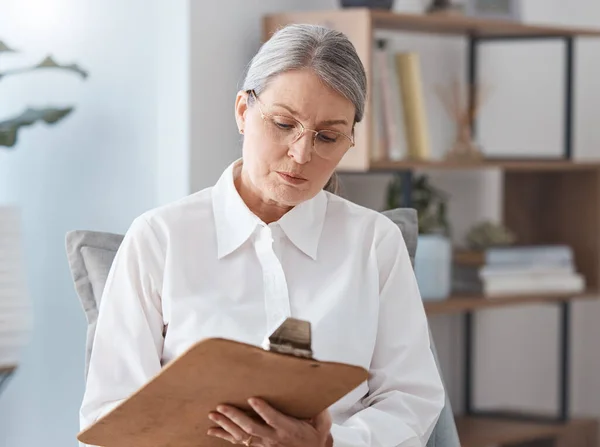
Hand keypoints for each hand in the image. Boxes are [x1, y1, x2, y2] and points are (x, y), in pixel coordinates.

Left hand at [207, 397, 332, 446]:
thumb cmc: (313, 438)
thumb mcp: (321, 424)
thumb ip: (319, 412)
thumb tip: (319, 396)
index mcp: (288, 428)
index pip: (273, 419)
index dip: (263, 410)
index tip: (253, 399)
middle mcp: (273, 437)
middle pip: (251, 427)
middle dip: (235, 416)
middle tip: (223, 406)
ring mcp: (264, 443)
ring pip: (242, 435)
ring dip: (226, 425)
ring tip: (214, 415)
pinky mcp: (258, 446)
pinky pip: (238, 441)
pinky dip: (224, 436)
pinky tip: (212, 430)